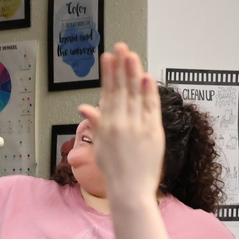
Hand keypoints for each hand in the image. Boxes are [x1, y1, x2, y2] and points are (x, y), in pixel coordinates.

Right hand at [77, 43, 164, 207]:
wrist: (129, 190)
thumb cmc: (114, 172)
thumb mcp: (99, 146)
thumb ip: (95, 123)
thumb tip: (85, 108)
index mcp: (106, 126)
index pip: (107, 93)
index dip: (108, 74)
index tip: (108, 58)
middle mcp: (120, 124)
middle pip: (121, 89)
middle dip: (121, 66)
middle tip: (121, 47)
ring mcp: (137, 128)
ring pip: (135, 94)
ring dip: (134, 73)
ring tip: (132, 55)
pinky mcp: (152, 133)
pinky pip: (150, 107)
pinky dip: (149, 92)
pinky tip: (146, 77)